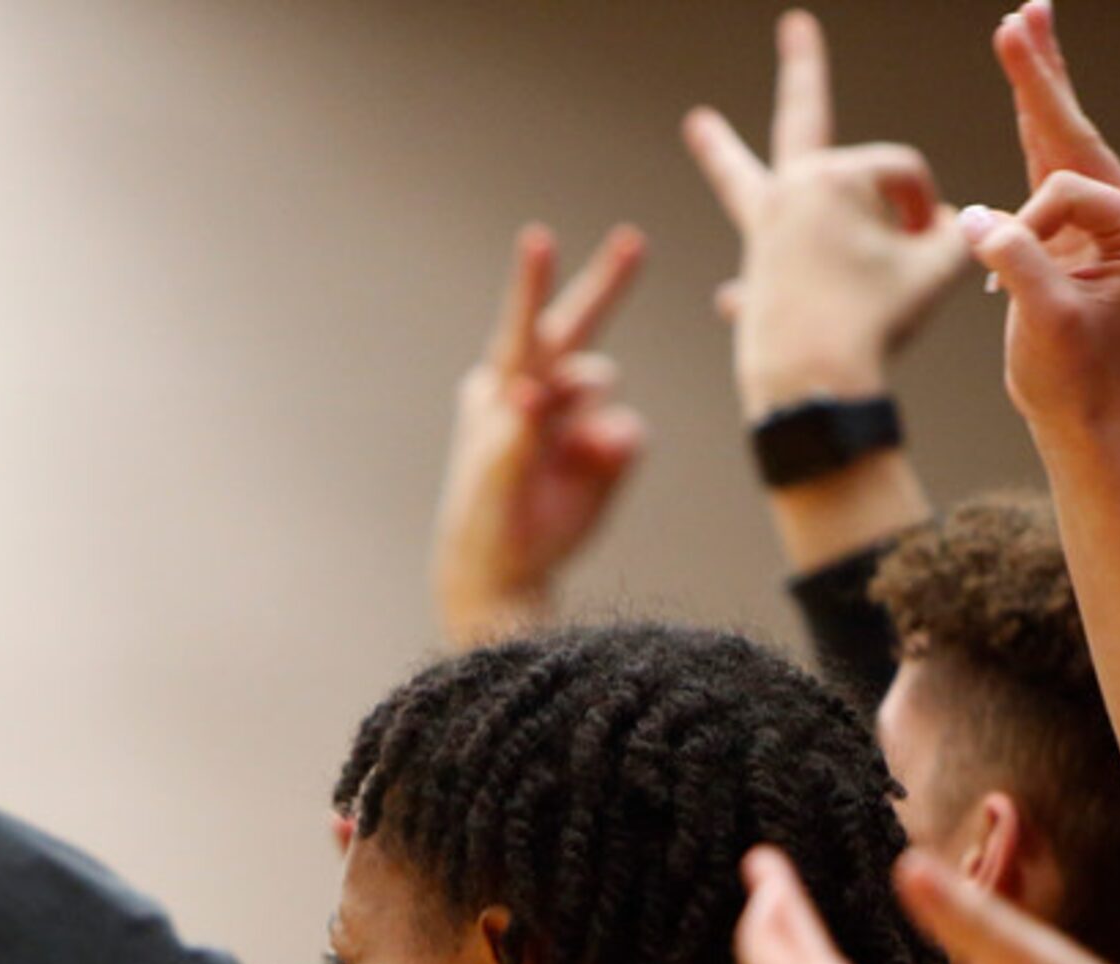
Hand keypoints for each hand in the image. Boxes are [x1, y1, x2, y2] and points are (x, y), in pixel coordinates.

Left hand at [431, 224, 647, 643]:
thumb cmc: (486, 518)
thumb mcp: (495, 478)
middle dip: (606, 284)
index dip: (533, 282)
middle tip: (633, 240)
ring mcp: (574, 414)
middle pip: (576, 325)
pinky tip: (588, 476)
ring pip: (604, 384)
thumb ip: (515, 432)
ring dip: (591, 414)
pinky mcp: (607, 444)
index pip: (522, 327)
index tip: (539, 239)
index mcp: (500, 385)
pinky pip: (630, 430)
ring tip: (566, 461)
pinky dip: (615, 451)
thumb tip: (531, 389)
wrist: (510, 568)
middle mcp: (539, 387)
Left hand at [684, 10, 977, 416]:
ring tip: (696, 123)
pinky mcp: (754, 274)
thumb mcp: (934, 274)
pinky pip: (760, 259)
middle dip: (804, 68)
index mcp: (835, 177)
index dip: (925, 205)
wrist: (810, 386)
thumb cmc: (873, 323)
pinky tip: (732, 297)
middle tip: (794, 25)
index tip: (932, 241)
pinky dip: (762, 268)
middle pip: (800, 116)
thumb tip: (948, 226)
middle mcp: (792, 191)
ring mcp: (765, 232)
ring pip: (743, 179)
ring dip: (721, 152)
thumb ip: (956, 238)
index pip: (900, 171)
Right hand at [967, 4, 1119, 437]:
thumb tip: (975, 220)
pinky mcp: (1074, 230)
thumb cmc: (1069, 376)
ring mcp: (1106, 221)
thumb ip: (1017, 261)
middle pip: (1076, 132)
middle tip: (1024, 13)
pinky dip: (1030, 124)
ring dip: (1038, 83)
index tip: (1002, 278)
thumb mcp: (1045, 320)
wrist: (1078, 414)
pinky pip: (1046, 164)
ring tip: (1024, 22)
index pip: (1070, 193)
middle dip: (1043, 75)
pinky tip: (1026, 87)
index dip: (1027, 227)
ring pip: (1062, 138)